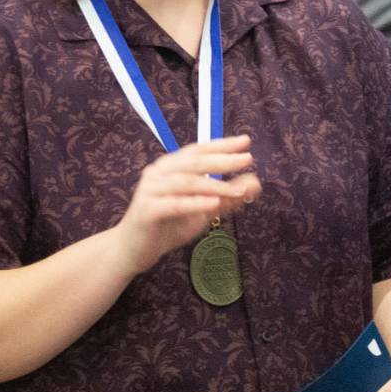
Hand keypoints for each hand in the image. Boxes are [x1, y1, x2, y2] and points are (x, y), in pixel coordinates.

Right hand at [112, 137, 259, 273]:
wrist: (135, 249)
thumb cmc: (167, 226)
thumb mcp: (203, 210)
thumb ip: (227, 197)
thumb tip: (255, 182)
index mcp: (170, 167)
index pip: (198, 151)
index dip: (221, 145)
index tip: (245, 142)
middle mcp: (159, 173)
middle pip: (193, 162)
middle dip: (222, 160)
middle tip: (247, 159)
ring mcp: (151, 190)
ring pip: (186, 183)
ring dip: (215, 185)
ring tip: (238, 189)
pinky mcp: (147, 210)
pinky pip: (174, 204)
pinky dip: (195, 203)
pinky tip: (214, 203)